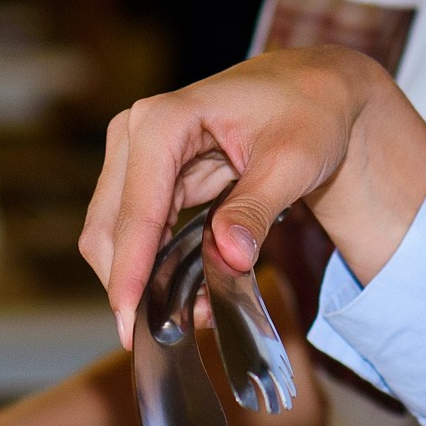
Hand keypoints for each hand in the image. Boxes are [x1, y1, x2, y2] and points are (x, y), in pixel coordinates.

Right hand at [82, 47, 425, 347]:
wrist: (316, 90)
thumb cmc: (309, 113)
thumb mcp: (293, 161)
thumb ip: (257, 208)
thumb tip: (228, 256)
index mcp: (163, 121)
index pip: (135, 211)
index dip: (130, 271)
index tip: (129, 323)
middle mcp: (136, 133)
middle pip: (108, 228)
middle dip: (130, 284)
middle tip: (165, 334)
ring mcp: (137, 154)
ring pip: (115, 235)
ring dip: (143, 279)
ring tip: (189, 316)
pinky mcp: (149, 176)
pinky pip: (139, 232)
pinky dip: (156, 266)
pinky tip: (192, 293)